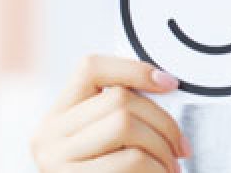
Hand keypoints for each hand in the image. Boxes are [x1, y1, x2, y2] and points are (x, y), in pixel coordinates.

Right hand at [31, 55, 189, 171]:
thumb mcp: (108, 143)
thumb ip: (122, 114)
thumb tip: (165, 82)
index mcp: (58, 115)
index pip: (90, 67)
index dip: (135, 68)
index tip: (171, 84)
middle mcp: (48, 135)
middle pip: (119, 99)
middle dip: (164, 122)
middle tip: (183, 149)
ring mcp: (56, 161)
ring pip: (126, 124)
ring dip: (162, 147)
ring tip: (171, 168)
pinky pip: (129, 160)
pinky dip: (156, 170)